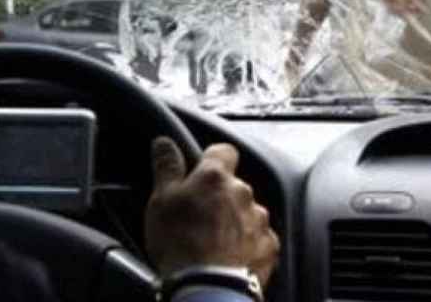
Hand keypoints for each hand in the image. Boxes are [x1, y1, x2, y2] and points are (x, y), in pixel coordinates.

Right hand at [145, 137, 279, 286]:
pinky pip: (259, 238)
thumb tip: (165, 142)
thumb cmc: (180, 243)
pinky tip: (229, 256)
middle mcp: (243, 193)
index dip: (213, 159)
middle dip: (221, 196)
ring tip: (213, 241)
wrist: (206, 287)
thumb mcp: (161, 200)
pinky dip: (247, 244)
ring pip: (247, 212)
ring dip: (234, 221)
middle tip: (199, 216)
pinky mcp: (269, 246)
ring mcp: (259, 220)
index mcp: (215, 177)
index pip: (224, 151)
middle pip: (234, 186)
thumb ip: (166, 167)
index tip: (201, 171)